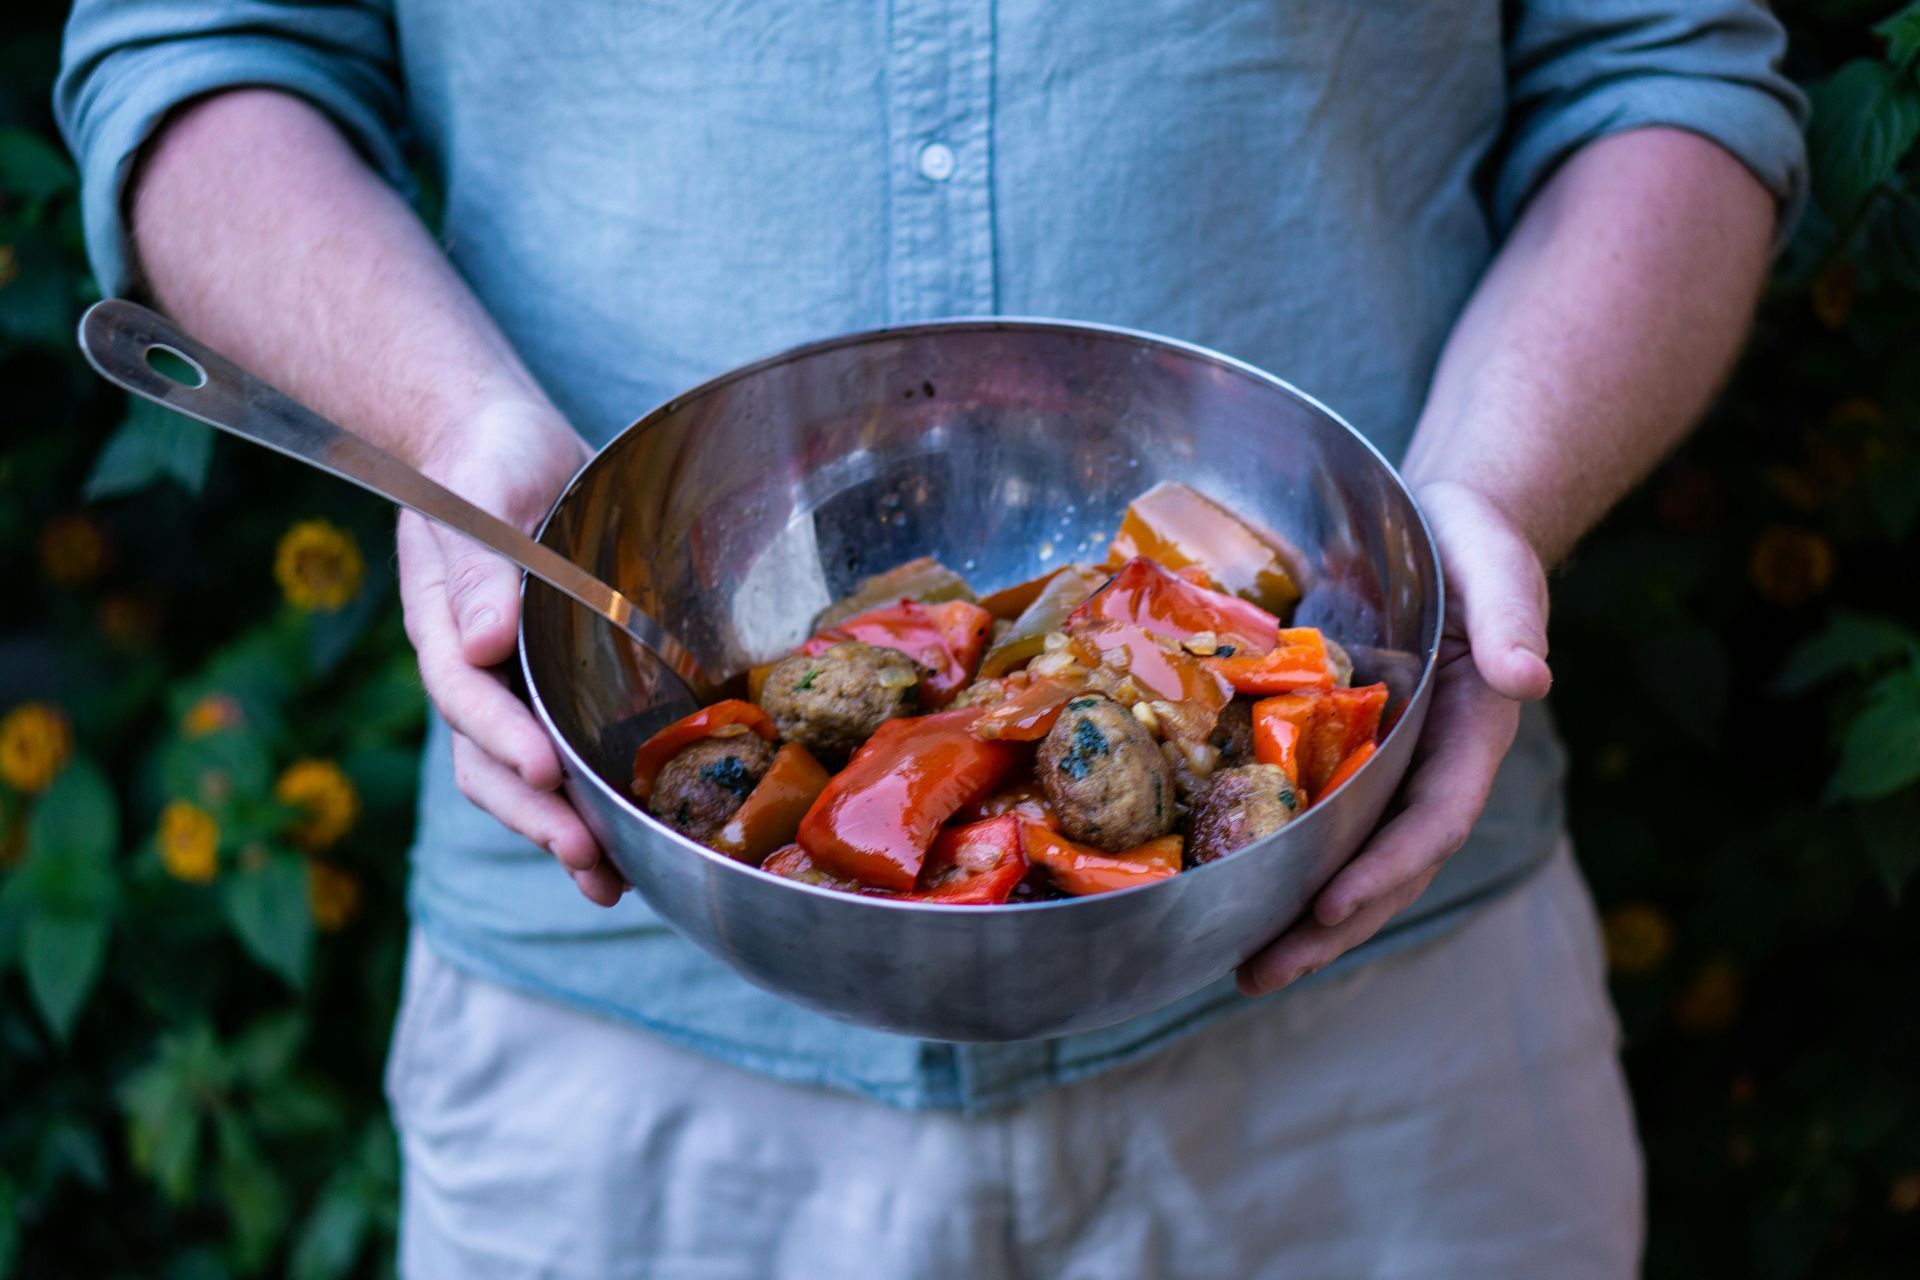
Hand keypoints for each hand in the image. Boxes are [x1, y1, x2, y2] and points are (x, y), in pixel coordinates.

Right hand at [395, 404, 626, 905]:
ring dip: (560, 833)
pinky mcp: (549, 692)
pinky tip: (626, 852)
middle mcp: (473, 669)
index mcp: (445, 623)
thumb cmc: (487, 461)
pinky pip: (560, 760)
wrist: (500, 450)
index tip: (541, 769)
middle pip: (486, 760)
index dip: (499, 735)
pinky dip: (586, 808)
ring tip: (609, 884)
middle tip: (586, 857)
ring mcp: (508, 688)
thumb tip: (484, 641)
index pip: (465, 692)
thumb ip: (479, 560)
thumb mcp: (483, 489)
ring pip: (520, 778)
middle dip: (533, 814)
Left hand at [1236, 480, 1553, 993]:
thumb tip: (1531, 681)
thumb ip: (1516, 618)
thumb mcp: (1499, 566)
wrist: (1446, 529)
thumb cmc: (1477, 543)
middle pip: (1387, 869)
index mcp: (1473, 737)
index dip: (1388, 870)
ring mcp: (1389, 770)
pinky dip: (1281, 863)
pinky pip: (1316, 820)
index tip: (1333, 907)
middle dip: (1328, 929)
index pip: (1434, 820)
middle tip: (1258, 975)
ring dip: (1300, 920)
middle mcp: (1430, 769)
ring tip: (1240, 969)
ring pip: (1350, 861)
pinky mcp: (1346, 754)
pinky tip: (1230, 894)